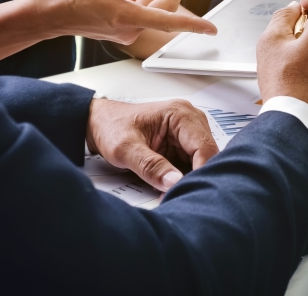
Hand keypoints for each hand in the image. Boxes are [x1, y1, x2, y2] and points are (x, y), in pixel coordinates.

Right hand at [31, 0, 216, 44]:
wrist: (50, 15)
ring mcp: (126, 29)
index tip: (210, 29)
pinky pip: (136, 7)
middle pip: (161, 6)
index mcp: (128, 17)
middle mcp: (131, 27)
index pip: (168, 20)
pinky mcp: (121, 27)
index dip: (192, 24)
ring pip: (147, 4)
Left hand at [86, 99, 218, 191]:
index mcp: (179, 114)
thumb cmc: (111, 126)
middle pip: (207, 155)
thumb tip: (173, 182)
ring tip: (173, 190)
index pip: (204, 146)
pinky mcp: (183, 144)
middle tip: (181, 194)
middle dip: (196, 176)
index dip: (201, 171)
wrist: (100, 123)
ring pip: (202, 161)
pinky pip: (192, 164)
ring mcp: (188, 132)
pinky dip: (183, 176)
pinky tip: (171, 184)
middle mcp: (189, 120)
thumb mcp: (125, 149)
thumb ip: (149, 166)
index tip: (189, 189)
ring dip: (190, 177)